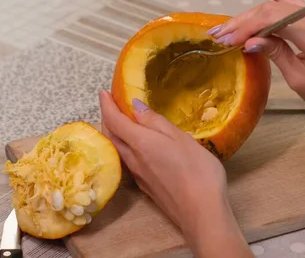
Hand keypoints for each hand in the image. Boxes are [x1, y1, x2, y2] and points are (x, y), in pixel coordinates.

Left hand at [99, 91, 252, 257]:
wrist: (200, 212)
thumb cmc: (196, 170)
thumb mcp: (180, 138)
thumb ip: (156, 122)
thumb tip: (135, 106)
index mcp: (140, 142)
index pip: (115, 120)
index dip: (107, 105)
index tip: (103, 92)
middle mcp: (133, 159)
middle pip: (110, 135)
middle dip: (107, 118)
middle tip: (110, 104)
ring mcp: (138, 175)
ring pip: (116, 149)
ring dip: (113, 133)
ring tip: (120, 122)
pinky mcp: (145, 186)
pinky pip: (126, 161)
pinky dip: (124, 147)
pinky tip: (136, 146)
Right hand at [211, 0, 304, 133]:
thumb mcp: (300, 79)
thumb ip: (275, 53)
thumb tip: (249, 42)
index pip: (272, 20)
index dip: (246, 28)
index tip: (226, 41)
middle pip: (272, 9)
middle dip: (243, 22)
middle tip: (219, 35)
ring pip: (277, 3)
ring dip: (250, 10)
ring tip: (226, 21)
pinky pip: (288, 2)